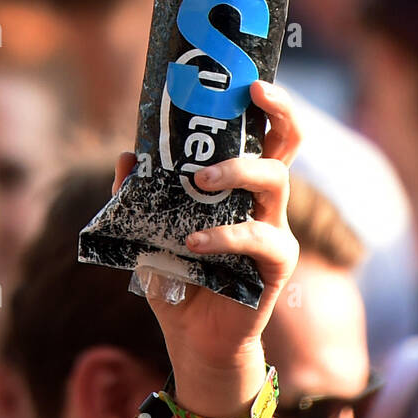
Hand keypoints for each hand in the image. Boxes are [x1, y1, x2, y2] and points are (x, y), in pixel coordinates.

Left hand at [113, 78, 299, 417]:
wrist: (194, 338)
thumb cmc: (178, 275)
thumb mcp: (149, 229)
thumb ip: (138, 196)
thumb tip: (127, 155)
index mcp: (241, 183)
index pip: (265, 132)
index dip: (268, 102)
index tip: (251, 79)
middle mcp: (265, 199)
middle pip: (290, 143)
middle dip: (280, 111)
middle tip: (254, 94)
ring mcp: (274, 229)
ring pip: (275, 181)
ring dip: (237, 170)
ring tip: (201, 180)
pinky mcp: (276, 265)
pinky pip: (255, 238)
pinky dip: (222, 236)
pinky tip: (193, 242)